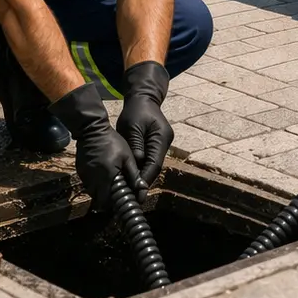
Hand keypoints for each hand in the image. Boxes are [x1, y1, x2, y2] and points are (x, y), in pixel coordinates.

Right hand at [50, 84, 142, 208]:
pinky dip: (96, 185)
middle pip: (100, 202)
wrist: (91, 130)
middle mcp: (93, 181)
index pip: (109, 203)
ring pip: (94, 194)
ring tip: (112, 185)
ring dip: (102, 194)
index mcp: (107, 178)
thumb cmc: (113, 142)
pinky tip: (103, 176)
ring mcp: (85, 178)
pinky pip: (89, 185)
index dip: (116, 205)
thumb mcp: (127, 156)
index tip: (124, 202)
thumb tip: (141, 189)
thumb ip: (133, 174)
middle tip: (119, 195)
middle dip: (109, 202)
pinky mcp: (80, 173)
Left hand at [117, 61, 173, 188]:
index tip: (137, 194)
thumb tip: (136, 164)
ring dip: (143, 178)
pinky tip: (133, 179)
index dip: (145, 180)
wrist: (143, 98)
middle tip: (133, 199)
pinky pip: (150, 161)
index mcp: (161, 137)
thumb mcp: (131, 126)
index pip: (154, 164)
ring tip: (131, 194)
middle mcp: (165, 142)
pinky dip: (142, 170)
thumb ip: (135, 145)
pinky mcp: (157, 145)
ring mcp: (163, 144)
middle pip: (155, 167)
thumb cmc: (135, 111)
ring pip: (153, 166)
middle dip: (144, 182)